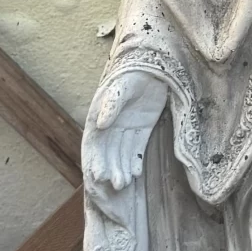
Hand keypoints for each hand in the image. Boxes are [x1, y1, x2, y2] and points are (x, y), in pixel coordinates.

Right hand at [85, 71, 167, 190]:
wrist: (156, 65)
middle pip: (108, 152)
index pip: (95, 142)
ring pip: (122, 153)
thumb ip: (112, 103)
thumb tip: (101, 124)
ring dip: (122, 168)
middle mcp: (111, 125)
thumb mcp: (123, 85)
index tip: (98, 175)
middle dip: (110, 168)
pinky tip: (136, 173)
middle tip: (117, 184)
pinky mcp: (142, 129)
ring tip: (125, 183)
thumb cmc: (135, 72)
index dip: (95, 159)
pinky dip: (135, 161)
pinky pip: (136, 149)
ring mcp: (127, 128)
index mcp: (100, 114)